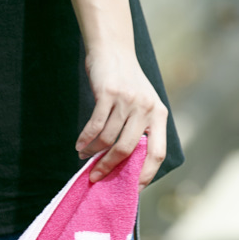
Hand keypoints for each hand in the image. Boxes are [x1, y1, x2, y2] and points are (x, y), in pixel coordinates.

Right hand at [76, 45, 167, 190]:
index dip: (146, 174)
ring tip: (84, 157)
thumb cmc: (126, 84)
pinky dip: (85, 139)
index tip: (133, 189)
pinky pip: (95, 125)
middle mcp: (147, 108)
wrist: (114, 49)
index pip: (158, 153)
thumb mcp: (142, 105)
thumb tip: (125, 167)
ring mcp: (127, 100)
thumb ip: (139, 130)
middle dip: (109, 167)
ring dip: (92, 152)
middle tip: (96, 178)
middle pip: (127, 149)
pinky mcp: (108, 93)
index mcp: (159, 116)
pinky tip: (79, 146)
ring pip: (107, 139)